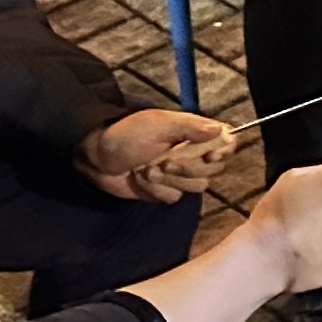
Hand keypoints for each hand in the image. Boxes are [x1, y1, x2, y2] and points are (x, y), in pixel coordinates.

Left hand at [85, 107, 231, 201]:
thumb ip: (190, 127)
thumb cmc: (125, 134)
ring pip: (196, 187)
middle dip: (188, 168)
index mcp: (191, 132)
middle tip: (165, 161)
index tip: (210, 154)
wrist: (96, 158)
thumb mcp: (157, 124)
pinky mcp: (165, 190)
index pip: (225, 141)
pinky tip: (140, 179)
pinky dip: (156, 190)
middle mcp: (190, 153)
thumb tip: (221, 129)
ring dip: (169, 179)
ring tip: (147, 169)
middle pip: (213, 169)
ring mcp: (178, 173)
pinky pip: (174, 197)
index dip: (223, 150)